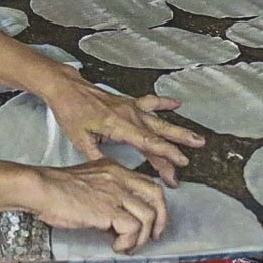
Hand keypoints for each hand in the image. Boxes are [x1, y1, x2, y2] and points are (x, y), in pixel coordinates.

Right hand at [29, 159, 167, 252]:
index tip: (152, 221)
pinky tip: (116, 245)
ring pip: (148, 216)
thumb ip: (106, 193)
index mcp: (114, 169)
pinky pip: (133, 229)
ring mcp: (115, 193)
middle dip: (161, 219)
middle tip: (153, 236)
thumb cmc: (55, 189)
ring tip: (127, 245)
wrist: (41, 188)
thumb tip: (117, 220)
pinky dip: (127, 242)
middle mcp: (119, 178)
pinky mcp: (109, 209)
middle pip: (157, 195)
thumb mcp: (87, 181)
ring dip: (141, 237)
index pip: (147, 183)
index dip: (155, 205)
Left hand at [44, 72, 203, 187]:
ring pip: (159, 120)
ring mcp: (130, 107)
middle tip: (190, 159)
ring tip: (196, 138)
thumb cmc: (71, 112)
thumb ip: (99, 158)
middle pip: (158, 133)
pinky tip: (177, 103)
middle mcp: (128, 114)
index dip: (165, 155)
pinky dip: (165, 103)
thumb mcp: (80, 140)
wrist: (66, 89)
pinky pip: (150, 102)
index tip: (178, 165)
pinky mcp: (128, 102)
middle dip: (177, 147)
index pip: (148, 142)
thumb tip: (115, 173)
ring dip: (178, 130)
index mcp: (118, 125)